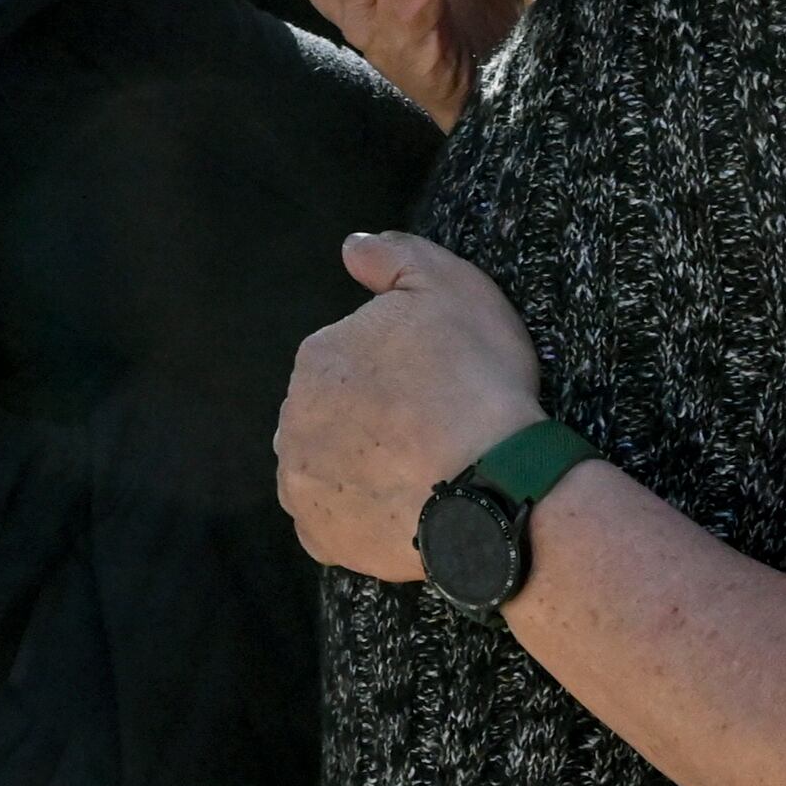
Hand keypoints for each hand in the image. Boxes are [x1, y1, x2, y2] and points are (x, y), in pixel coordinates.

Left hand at [276, 232, 546, 582]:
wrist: (493, 482)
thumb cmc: (476, 379)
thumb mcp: (450, 285)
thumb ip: (392, 257)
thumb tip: (350, 248)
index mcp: (318, 357)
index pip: (348, 357)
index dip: (396, 368)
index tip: (436, 381)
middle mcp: (291, 419)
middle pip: (331, 412)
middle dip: (369, 416)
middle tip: (431, 426)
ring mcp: (302, 483)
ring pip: (325, 464)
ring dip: (358, 464)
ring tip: (420, 470)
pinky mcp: (321, 537)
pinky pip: (332, 521)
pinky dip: (359, 514)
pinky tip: (403, 505)